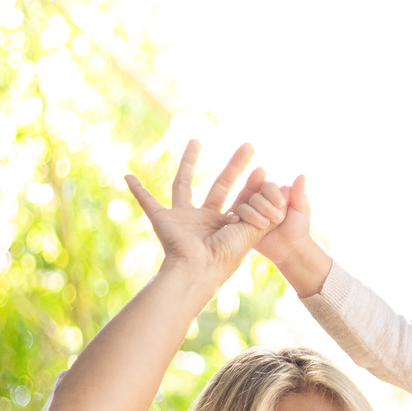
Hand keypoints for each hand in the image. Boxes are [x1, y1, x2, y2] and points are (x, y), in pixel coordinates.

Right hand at [125, 141, 273, 280]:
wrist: (197, 269)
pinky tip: (128, 176)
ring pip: (184, 184)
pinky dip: (137, 190)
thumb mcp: (251, 233)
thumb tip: (283, 193)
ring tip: (195, 141)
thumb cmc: (225, 255)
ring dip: (189, 163)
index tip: (264, 168)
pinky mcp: (163, 219)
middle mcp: (207, 220)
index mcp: (228, 226)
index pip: (243, 199)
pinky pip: (147, 202)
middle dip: (235, 166)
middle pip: (222, 185)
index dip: (254, 184)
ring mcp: (184, 219)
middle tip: (249, 145)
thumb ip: (266, 214)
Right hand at [237, 174, 330, 296]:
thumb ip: (299, 193)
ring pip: (244, 206)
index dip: (273, 193)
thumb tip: (302, 175)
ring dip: (254, 214)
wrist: (291, 249)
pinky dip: (236, 218)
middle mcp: (259, 201)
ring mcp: (250, 212)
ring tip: (266, 225)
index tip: (282, 204)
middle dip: (265, 206)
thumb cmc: (298, 228)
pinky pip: (234, 218)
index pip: (267, 185)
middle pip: (255, 195)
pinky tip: (240, 222)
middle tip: (279, 219)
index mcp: (273, 194)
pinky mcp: (242, 224)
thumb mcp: (301, 209)